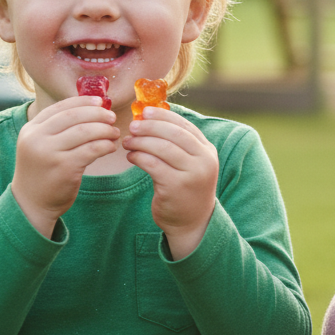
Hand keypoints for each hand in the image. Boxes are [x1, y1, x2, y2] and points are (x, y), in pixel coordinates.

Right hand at [13, 97, 119, 237]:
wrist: (31, 205)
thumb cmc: (42, 171)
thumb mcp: (40, 145)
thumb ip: (56, 128)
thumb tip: (90, 107)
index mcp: (30, 129)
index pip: (61, 107)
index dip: (83, 101)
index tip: (100, 101)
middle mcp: (37, 139)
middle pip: (74, 116)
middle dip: (97, 114)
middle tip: (112, 117)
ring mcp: (49, 153)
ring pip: (85, 131)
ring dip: (105, 129)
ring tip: (114, 133)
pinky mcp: (64, 168)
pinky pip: (92, 149)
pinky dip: (105, 145)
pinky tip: (111, 146)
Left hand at [122, 107, 218, 258]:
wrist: (192, 223)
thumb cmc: (185, 188)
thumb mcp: (189, 163)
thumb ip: (177, 144)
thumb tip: (152, 117)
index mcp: (207, 150)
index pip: (184, 125)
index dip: (163, 116)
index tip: (145, 111)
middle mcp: (204, 160)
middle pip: (174, 134)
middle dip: (151, 127)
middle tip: (132, 126)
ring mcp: (192, 174)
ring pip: (162, 148)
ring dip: (141, 142)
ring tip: (127, 141)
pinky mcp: (176, 187)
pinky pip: (153, 165)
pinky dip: (139, 157)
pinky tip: (131, 156)